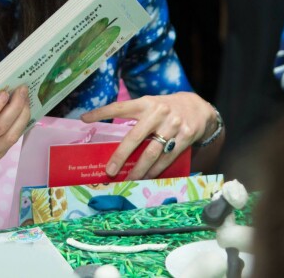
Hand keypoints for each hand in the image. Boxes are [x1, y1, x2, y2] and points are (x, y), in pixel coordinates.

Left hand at [81, 92, 215, 179]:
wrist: (199, 107)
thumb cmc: (166, 108)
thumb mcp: (150, 105)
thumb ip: (134, 115)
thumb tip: (110, 132)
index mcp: (145, 103)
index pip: (119, 107)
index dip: (101, 112)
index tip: (85, 119)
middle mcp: (158, 112)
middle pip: (135, 136)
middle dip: (121, 155)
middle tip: (110, 170)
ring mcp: (173, 124)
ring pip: (152, 152)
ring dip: (139, 169)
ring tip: (129, 179)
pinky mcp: (186, 136)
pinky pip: (167, 158)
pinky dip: (157, 170)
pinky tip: (148, 176)